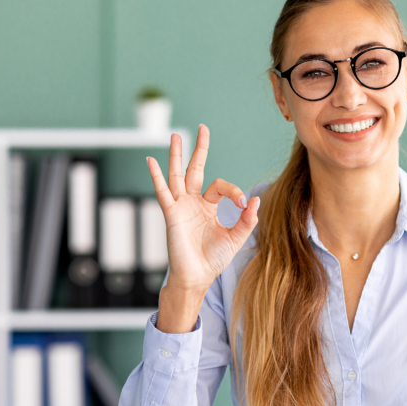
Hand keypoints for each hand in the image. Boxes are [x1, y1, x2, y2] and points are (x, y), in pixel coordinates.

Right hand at [147, 125, 260, 296]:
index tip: (243, 204)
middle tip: (203, 128)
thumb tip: (255, 200)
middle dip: (200, 149)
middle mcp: (193, 202)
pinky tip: (151, 160)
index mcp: (208, 206)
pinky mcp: (171, 214)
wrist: (197, 277)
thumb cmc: (214, 259)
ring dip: (176, 155)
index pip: (220, 186)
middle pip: (195, 169)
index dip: (233, 191)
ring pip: (177, 175)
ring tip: (175, 135)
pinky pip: (163, 192)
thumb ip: (247, 220)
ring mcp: (181, 206)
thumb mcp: (236, 237)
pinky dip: (157, 176)